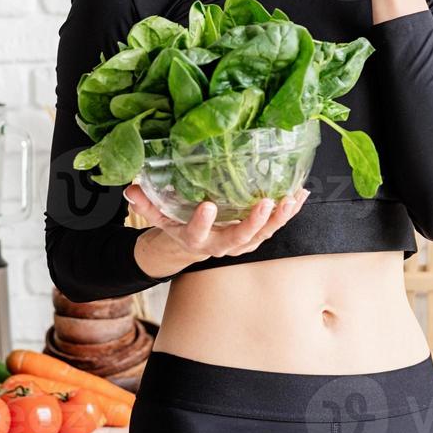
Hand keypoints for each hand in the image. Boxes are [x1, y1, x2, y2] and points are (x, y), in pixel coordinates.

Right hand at [125, 183, 308, 261]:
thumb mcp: (157, 216)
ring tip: (290, 199)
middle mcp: (220, 245)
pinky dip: (289, 212)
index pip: (196, 234)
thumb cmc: (176, 224)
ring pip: (262, 234)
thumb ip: (145, 203)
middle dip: (253, 223)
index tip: (207, 206)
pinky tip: (301, 195)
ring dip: (278, 218)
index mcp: (194, 239)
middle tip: (265, 204)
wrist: (192, 245)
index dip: (201, 223)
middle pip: (239, 239)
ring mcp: (241, 242)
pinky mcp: (256, 235)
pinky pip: (275, 225)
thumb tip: (130, 188)